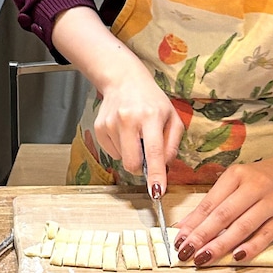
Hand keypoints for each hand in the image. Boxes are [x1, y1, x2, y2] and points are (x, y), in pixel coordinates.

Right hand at [93, 69, 184, 190]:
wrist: (123, 80)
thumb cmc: (151, 100)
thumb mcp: (172, 117)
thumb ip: (172, 144)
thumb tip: (164, 167)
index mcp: (151, 116)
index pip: (154, 152)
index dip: (155, 175)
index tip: (156, 192)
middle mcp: (128, 120)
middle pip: (132, 162)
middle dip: (140, 167)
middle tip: (146, 152)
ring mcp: (111, 123)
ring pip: (122, 159)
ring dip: (131, 152)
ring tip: (135, 132)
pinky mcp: (99, 127)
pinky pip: (112, 153)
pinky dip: (121, 148)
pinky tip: (124, 132)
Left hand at [173, 152, 272, 264]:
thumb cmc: (260, 179)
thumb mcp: (235, 182)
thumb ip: (213, 202)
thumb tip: (186, 225)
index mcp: (237, 175)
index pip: (210, 202)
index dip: (193, 223)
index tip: (179, 238)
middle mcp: (254, 186)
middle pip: (224, 215)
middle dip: (202, 235)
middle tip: (186, 252)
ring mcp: (272, 202)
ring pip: (243, 226)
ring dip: (221, 244)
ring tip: (203, 257)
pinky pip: (265, 235)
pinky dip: (250, 247)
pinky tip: (235, 257)